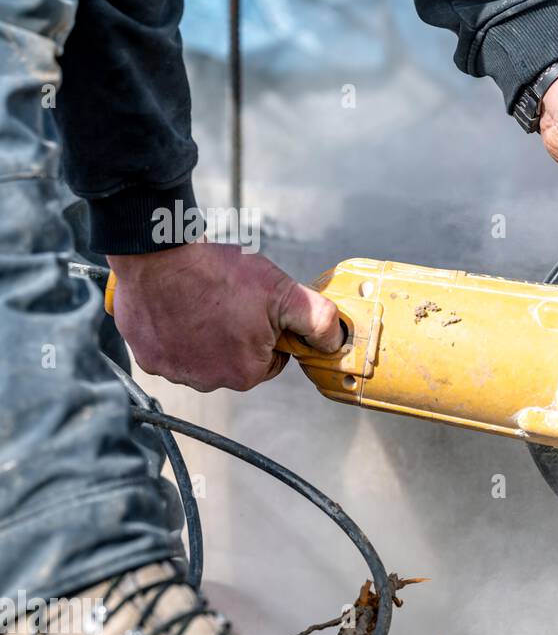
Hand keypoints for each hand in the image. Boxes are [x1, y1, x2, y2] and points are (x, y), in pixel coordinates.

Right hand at [107, 240, 340, 391]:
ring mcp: (172, 371)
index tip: (255, 311)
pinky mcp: (146, 356)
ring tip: (202, 303)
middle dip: (235, 336)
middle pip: (233, 362)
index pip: (268, 362)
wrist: (161, 253)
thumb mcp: (283, 292)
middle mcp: (206, 381)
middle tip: (227, 303)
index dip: (267, 334)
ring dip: (203, 336)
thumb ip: (317, 321)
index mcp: (244, 374)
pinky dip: (173, 333)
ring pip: (200, 357)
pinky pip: (168, 350)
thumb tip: (334, 342)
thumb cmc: (220, 273)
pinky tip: (178, 308)